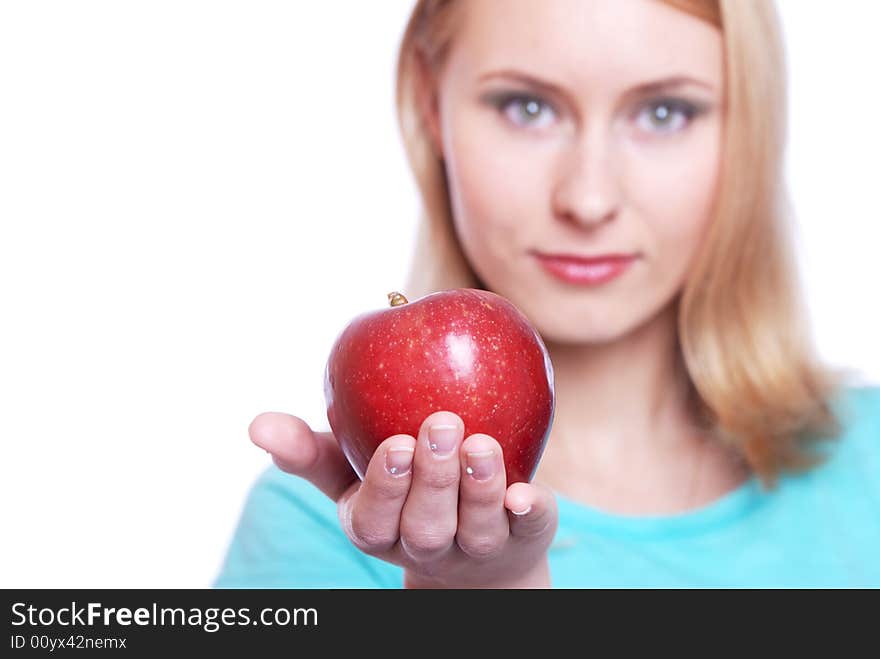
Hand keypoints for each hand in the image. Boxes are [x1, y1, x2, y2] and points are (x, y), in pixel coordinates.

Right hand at [249, 410, 557, 587]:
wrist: (471, 544)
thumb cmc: (398, 492)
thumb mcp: (349, 472)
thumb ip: (308, 451)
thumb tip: (256, 425)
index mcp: (378, 530)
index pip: (374, 519)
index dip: (387, 486)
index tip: (397, 443)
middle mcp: (426, 545)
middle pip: (425, 526)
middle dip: (433, 478)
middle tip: (440, 422)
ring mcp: (477, 547)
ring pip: (475, 528)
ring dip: (478, 488)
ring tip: (481, 442)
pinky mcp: (523, 537)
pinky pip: (527, 529)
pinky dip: (526, 511)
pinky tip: (523, 491)